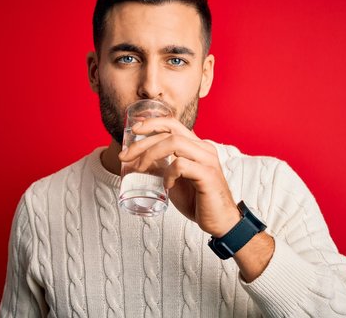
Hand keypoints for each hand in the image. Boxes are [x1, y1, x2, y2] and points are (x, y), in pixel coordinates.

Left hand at [118, 117, 240, 236]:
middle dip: (142, 141)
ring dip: (151, 153)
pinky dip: (169, 173)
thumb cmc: (198, 201)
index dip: (152, 123)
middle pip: (169, 131)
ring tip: (140, 168)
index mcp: (197, 146)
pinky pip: (181, 165)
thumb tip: (140, 160)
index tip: (134, 130)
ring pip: (175, 142)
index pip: (173, 124)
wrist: (221, 222)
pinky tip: (167, 185)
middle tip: (124, 156)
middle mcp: (203, 148)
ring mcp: (207, 160)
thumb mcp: (176, 179)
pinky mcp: (207, 175)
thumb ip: (163, 167)